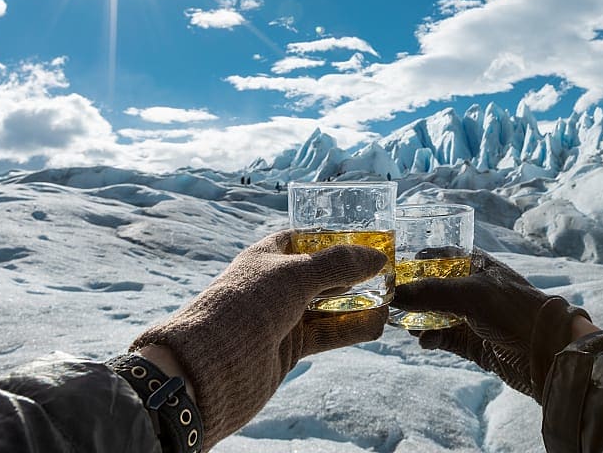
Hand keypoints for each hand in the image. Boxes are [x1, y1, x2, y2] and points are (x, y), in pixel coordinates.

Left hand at [132, 231, 387, 449]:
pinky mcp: (288, 347)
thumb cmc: (246, 306)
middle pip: (321, 273)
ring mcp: (281, 317)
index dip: (330, 236)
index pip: (302, 237)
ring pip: (327, 306)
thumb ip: (338, 265)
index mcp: (267, 255)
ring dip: (357, 303)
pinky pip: (327, 333)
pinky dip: (351, 329)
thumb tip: (377, 258)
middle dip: (351, 272)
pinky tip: (377, 324)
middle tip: (385, 269)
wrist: (212, 366)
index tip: (362, 236)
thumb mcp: (296, 274)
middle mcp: (274, 284)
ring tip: (390, 297)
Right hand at [392, 249, 596, 401]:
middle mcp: (472, 288)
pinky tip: (425, 341)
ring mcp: (471, 316)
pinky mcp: (471, 342)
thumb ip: (432, 292)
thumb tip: (395, 294)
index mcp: (477, 265)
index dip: (417, 258)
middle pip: (433, 286)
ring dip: (418, 319)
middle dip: (411, 293)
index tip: (392, 267)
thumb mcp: (471, 294)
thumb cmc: (515, 310)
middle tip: (390, 300)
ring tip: (404, 325)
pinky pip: (442, 337)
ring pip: (434, 314)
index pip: (441, 254)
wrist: (546, 352)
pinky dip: (430, 339)